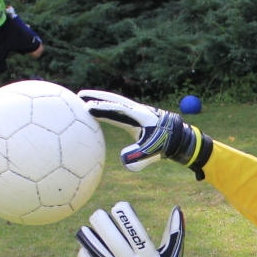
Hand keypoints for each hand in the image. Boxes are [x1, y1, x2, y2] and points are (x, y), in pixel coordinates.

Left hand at [76, 202, 193, 256]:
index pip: (137, 234)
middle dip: (104, 226)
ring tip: (83, 229)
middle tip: (97, 214)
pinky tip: (83, 249)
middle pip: (116, 243)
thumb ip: (174, 231)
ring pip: (102, 256)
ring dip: (91, 242)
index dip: (127, 219)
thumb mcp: (173, 252)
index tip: (118, 206)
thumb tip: (177, 208)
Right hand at [77, 90, 211, 175]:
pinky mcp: (133, 118)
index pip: (119, 109)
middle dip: (97, 97)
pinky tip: (94, 113)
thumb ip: (140, 157)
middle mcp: (136, 111)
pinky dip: (105, 109)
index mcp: (141, 116)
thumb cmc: (165, 144)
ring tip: (82, 100)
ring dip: (100, 101)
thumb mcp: (153, 152)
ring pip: (115, 103)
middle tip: (79, 95)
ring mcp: (134, 113)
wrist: (177, 137)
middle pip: (114, 100)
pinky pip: (116, 111)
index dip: (104, 108)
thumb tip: (124, 160)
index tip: (88, 108)